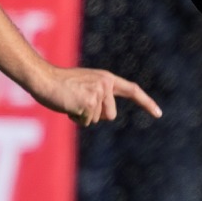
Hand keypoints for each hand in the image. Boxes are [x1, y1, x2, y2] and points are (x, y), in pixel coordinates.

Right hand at [31, 65, 162, 125]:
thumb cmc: (59, 85)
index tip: (158, 114)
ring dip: (82, 116)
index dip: (146, 103)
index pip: (132, 90)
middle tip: (77, 101)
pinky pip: (86, 122)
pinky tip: (68, 105)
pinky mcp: (89, 102)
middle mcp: (106, 84)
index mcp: (106, 78)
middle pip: (110, 115)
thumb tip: (109, 115)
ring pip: (97, 120)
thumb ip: (99, 98)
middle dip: (94, 115)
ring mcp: (98, 93)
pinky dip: (76, 118)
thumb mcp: (85, 87)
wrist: (43, 79)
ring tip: (70, 101)